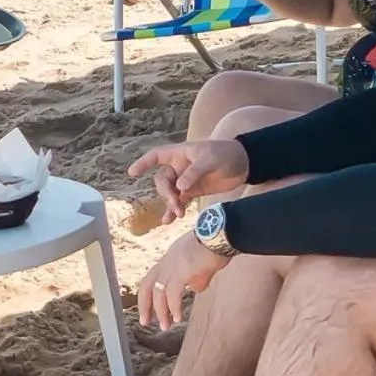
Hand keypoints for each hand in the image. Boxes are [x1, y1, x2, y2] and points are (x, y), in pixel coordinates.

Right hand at [129, 139, 248, 222]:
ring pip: (170, 192)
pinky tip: (168, 222)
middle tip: (177, 204)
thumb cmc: (225, 154)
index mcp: (180, 153)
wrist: (243, 164)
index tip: (132, 173)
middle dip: (166, 192)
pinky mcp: (194, 192)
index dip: (143, 163)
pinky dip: (174, 211)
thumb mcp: (210, 159)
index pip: (156, 156)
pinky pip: (179, 201)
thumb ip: (194, 173)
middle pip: (162, 180)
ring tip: (178, 214)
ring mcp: (185, 180)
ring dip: (171, 203)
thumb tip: (180, 187)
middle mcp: (179, 167)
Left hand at [138, 231, 228, 328]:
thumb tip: (193, 287)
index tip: (151, 309)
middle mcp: (167, 261)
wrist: (220, 235)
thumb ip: (194, 276)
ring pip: (158, 292)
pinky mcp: (182, 271)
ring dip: (160, 311)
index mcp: (170, 258)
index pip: (153, 277)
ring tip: (165, 325)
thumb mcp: (200, 264)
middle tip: (145, 322)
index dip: (150, 294)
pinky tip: (177, 318)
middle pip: (147, 284)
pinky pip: (172, 293)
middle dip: (145, 304)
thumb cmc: (214, 248)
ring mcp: (173, 265)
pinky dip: (173, 307)